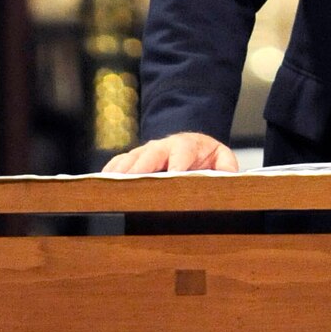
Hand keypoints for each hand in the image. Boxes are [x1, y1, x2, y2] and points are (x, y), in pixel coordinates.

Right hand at [101, 132, 238, 174]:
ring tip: (112, 188)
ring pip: (130, 159)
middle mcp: (163, 146)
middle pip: (150, 155)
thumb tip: (228, 177)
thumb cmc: (206, 156)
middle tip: (133, 184)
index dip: (177, 165)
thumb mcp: (222, 158)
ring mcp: (145, 151)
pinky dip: (110, 173)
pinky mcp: (133, 158)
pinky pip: (118, 163)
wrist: (192, 143)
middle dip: (142, 168)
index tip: (174, 176)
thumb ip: (226, 167)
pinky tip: (102, 186)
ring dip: (121, 172)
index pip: (181, 153)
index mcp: (186, 145)